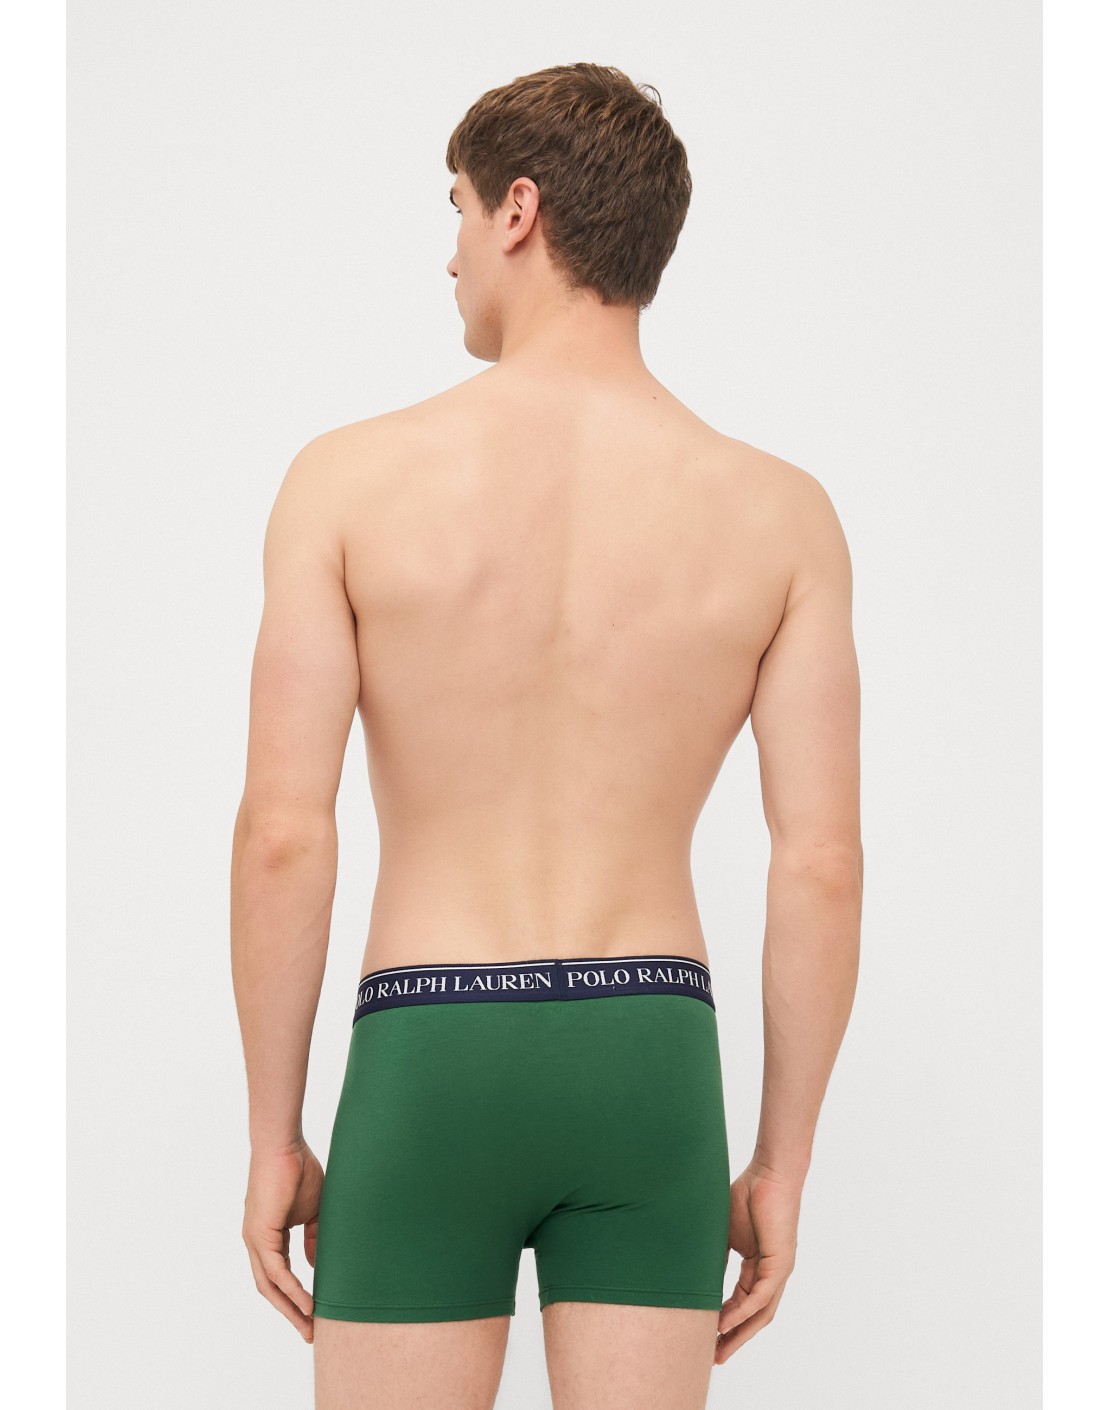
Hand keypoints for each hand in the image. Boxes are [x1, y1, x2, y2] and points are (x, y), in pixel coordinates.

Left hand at [242, 1140, 324, 1342]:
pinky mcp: (260, 1235)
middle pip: (271, 1289)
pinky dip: (291, 1290)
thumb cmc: (298, 1169)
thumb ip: (313, 1237)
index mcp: (268, 1236)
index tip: (314, 1314)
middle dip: (291, 1312)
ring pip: (270, 1286)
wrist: (284, 1146)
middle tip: (310, 1331)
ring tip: (310, 1325)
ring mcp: (255, 1240)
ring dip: (290, 1308)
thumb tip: (314, 1264)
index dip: (295, 1296)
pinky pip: (276, 1272)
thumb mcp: (312, 1211)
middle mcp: (257, 1243)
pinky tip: (307, 1302)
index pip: (280, 1275)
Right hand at [715, 1159, 801, 1363]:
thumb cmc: (747, 1194)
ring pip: (760, 1313)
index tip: (707, 1337)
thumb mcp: (723, 1232)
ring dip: (739, 1333)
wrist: (769, 1173)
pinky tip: (726, 1322)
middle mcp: (771, 1274)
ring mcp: (778, 1271)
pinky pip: (761, 1296)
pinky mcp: (781, 1264)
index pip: (741, 1302)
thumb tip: (693, 1276)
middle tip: (713, 1357)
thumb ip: (714, 1256)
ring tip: (719, 1349)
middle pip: (753, 1316)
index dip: (725, 1322)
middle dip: (733, 1338)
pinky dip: (743, 1312)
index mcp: (757, 1266)